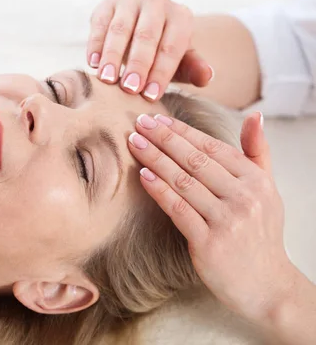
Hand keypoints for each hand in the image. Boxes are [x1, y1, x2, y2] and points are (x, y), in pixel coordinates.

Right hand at [87, 0, 212, 100]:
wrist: (138, 28)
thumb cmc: (161, 51)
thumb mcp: (179, 61)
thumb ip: (192, 68)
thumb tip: (206, 76)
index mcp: (180, 15)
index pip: (172, 46)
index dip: (162, 72)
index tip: (151, 96)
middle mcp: (157, 1)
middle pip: (147, 35)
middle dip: (138, 64)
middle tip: (130, 89)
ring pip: (121, 28)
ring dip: (113, 55)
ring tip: (108, 79)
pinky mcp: (107, 4)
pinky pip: (100, 24)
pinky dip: (95, 44)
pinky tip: (92, 63)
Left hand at [126, 111, 298, 324]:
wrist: (267, 286)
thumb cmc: (260, 234)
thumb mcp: (267, 190)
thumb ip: (257, 154)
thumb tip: (255, 116)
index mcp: (255, 180)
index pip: (212, 147)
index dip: (182, 131)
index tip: (158, 118)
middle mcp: (244, 197)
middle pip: (195, 160)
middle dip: (164, 138)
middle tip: (139, 123)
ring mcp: (227, 220)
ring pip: (183, 181)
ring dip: (155, 159)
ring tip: (135, 143)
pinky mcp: (209, 243)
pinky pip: (178, 209)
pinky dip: (159, 190)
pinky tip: (143, 175)